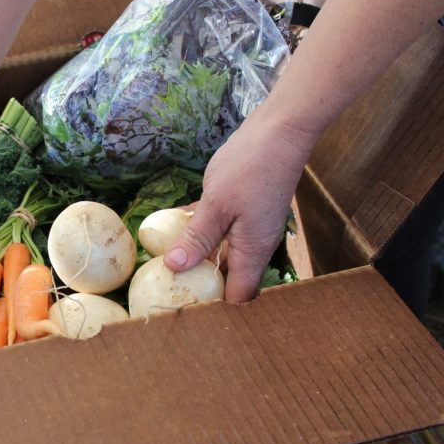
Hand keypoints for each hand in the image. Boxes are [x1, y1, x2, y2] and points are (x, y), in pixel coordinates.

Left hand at [163, 109, 316, 302]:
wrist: (279, 131)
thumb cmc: (251, 168)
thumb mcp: (216, 205)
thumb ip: (196, 238)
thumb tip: (174, 269)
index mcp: (252, 252)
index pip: (236, 296)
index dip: (214, 308)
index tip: (184, 312)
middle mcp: (253, 244)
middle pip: (227, 277)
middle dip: (200, 285)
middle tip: (167, 289)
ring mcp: (248, 226)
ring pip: (219, 252)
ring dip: (196, 257)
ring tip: (165, 264)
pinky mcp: (241, 208)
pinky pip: (216, 227)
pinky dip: (198, 230)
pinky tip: (173, 225)